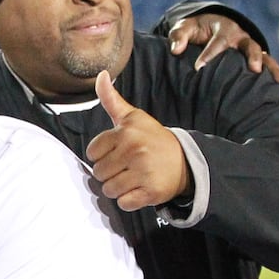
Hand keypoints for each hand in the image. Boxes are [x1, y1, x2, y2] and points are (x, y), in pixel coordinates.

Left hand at [86, 70, 189, 211]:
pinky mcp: (152, 191)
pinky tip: (141, 189)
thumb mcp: (132, 117)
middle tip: (129, 166)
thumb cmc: (152, 139)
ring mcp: (144, 171)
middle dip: (110, 173)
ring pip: (108, 190)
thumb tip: (101, 75)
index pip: (92, 153)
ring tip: (134, 177)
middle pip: (99, 173)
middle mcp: (135, 150)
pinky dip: (130, 200)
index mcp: (126, 132)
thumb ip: (111, 99)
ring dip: (118, 188)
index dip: (103, 155)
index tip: (120, 151)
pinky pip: (124, 203)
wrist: (186, 161)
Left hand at [169, 12, 278, 84]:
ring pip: (262, 54)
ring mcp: (248, 45)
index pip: (217, 41)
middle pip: (248, 45)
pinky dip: (274, 72)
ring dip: (269, 66)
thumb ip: (178, 36)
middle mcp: (239, 35)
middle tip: (252, 69)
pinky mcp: (253, 55)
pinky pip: (266, 63)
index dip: (209, 54)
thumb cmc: (195, 28)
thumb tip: (176, 50)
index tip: (198, 68)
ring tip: (277, 80)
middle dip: (251, 56)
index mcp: (222, 28)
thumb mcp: (184, 27)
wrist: (210, 24)